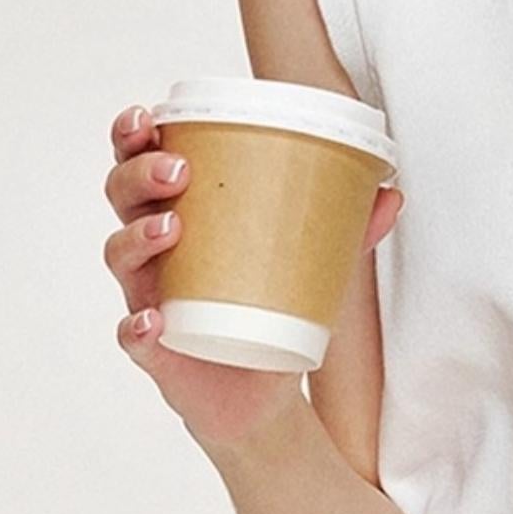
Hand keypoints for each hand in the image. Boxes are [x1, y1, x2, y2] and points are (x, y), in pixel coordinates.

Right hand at [104, 100, 402, 450]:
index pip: (141, 162)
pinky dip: (137, 325)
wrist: (262, 397)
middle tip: (178, 170)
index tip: (149, 116)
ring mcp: (148, 297)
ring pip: (120, 256)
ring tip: (171, 227)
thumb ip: (348, 231)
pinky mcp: (155, 350)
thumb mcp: (312, 267)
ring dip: (138, 236)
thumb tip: (393, 193)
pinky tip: (153, 318)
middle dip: (138, 174)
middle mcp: (154, 252)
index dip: (133, 136)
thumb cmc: (272, 314)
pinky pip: (132, 335)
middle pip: (122, 197)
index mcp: (181, 214)